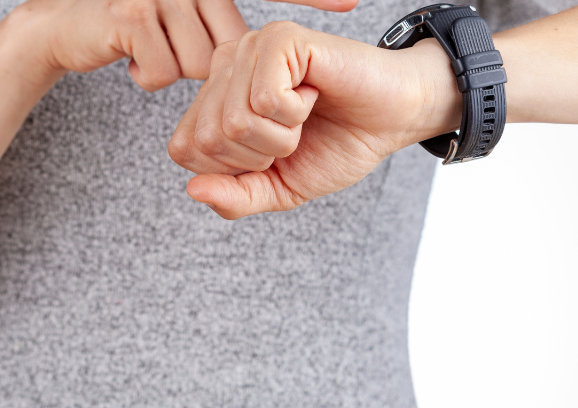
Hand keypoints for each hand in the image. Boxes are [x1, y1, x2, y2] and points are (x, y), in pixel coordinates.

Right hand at [26, 0, 359, 91]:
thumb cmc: (130, 28)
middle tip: (167, 49)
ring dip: (172, 69)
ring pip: (199, 64)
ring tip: (146, 49)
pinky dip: (148, 75)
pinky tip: (128, 56)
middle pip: (230, 47)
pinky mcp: (134, 14)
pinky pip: (165, 70)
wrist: (62, 25)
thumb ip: (218, 34)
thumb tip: (247, 55)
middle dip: (210, 69)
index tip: (353, 0)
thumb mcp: (180, 26)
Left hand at [168, 22, 460, 217]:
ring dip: (281, 136)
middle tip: (293, 135)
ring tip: (304, 115)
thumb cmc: (337, 145)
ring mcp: (251, 47)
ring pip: (235, 121)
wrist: (393, 120)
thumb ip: (235, 197)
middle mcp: (225, 65)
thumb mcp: (279, 188)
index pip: (184, 149)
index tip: (273, 152)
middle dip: (259, 156)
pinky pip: (265, 98)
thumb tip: (193, 191)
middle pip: (207, 138)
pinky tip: (313, 94)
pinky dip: (295, 114)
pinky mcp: (280, 39)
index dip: (233, 169)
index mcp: (216, 97)